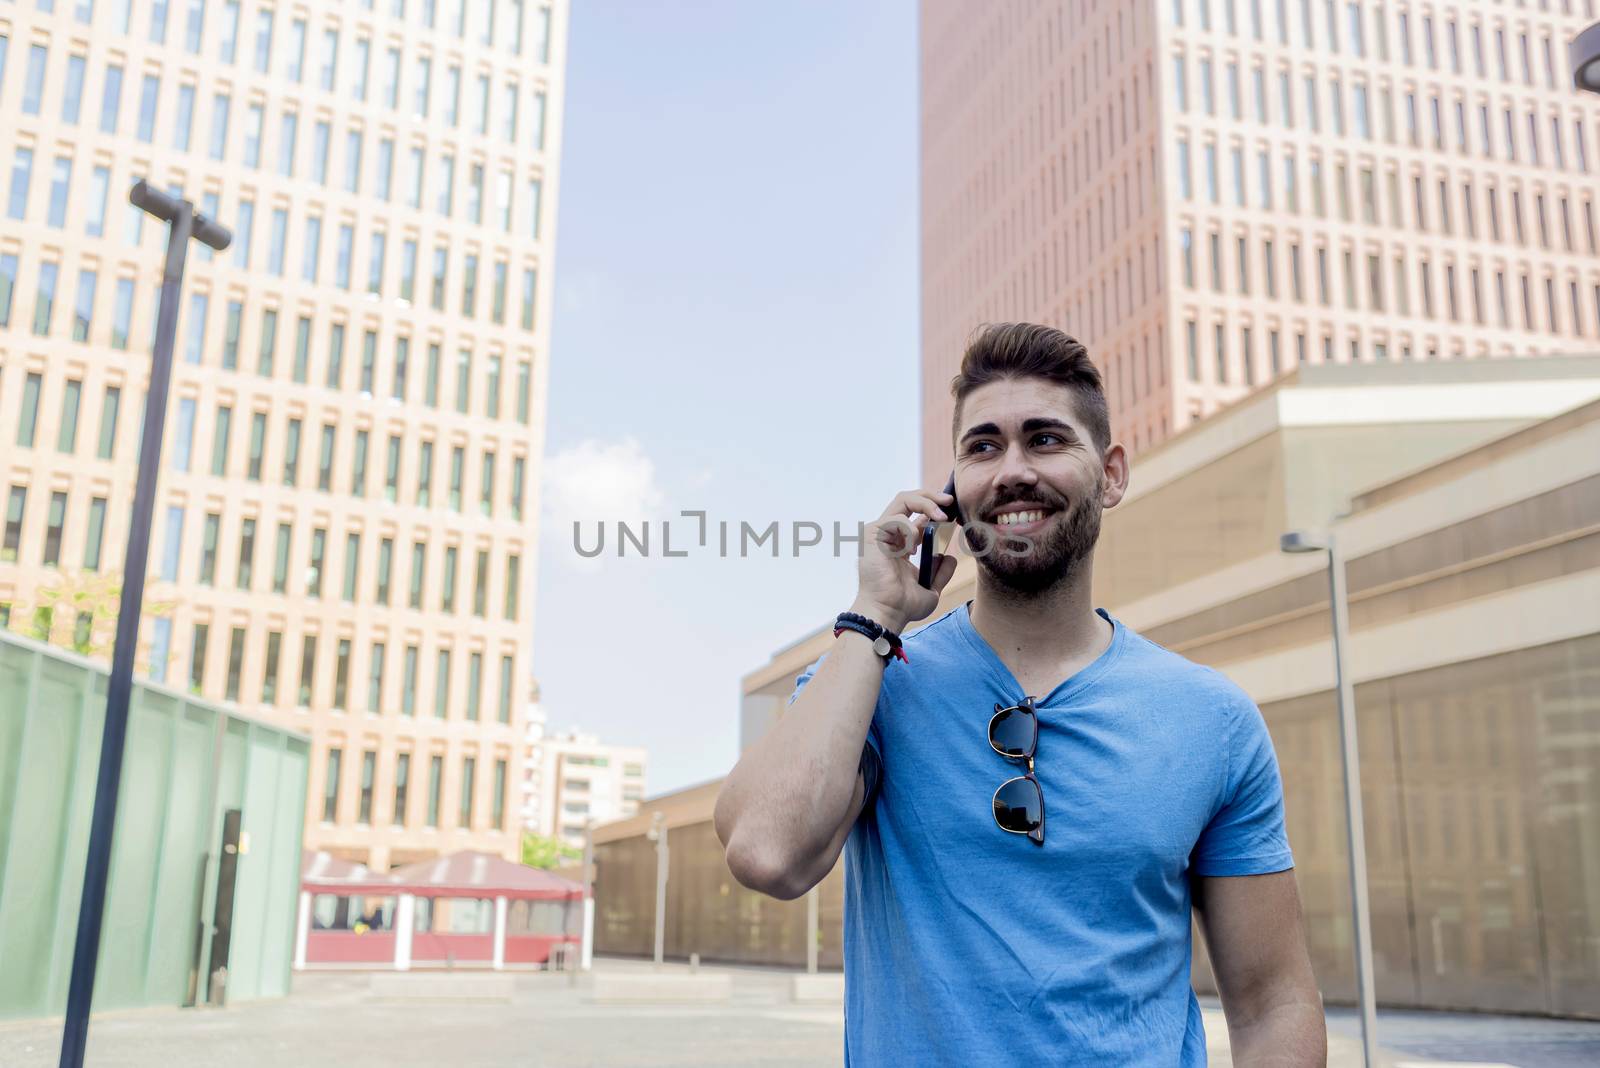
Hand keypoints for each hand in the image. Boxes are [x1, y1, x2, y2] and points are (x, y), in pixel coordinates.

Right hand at [853, 487, 958, 631]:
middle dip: (931, 496)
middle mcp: (888, 535)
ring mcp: (879, 533)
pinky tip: (914, 547)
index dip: (935, 510)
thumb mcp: (931, 588)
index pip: (917, 515)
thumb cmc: (903, 605)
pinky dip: (911, 528)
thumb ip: (941, 572)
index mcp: (899, 544)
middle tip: (950, 500)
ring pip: (903, 500)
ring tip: (942, 517)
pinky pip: (896, 518)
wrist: (887, 613)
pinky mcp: (873, 534)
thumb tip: (949, 557)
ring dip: (926, 504)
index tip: (954, 514)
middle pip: (908, 500)